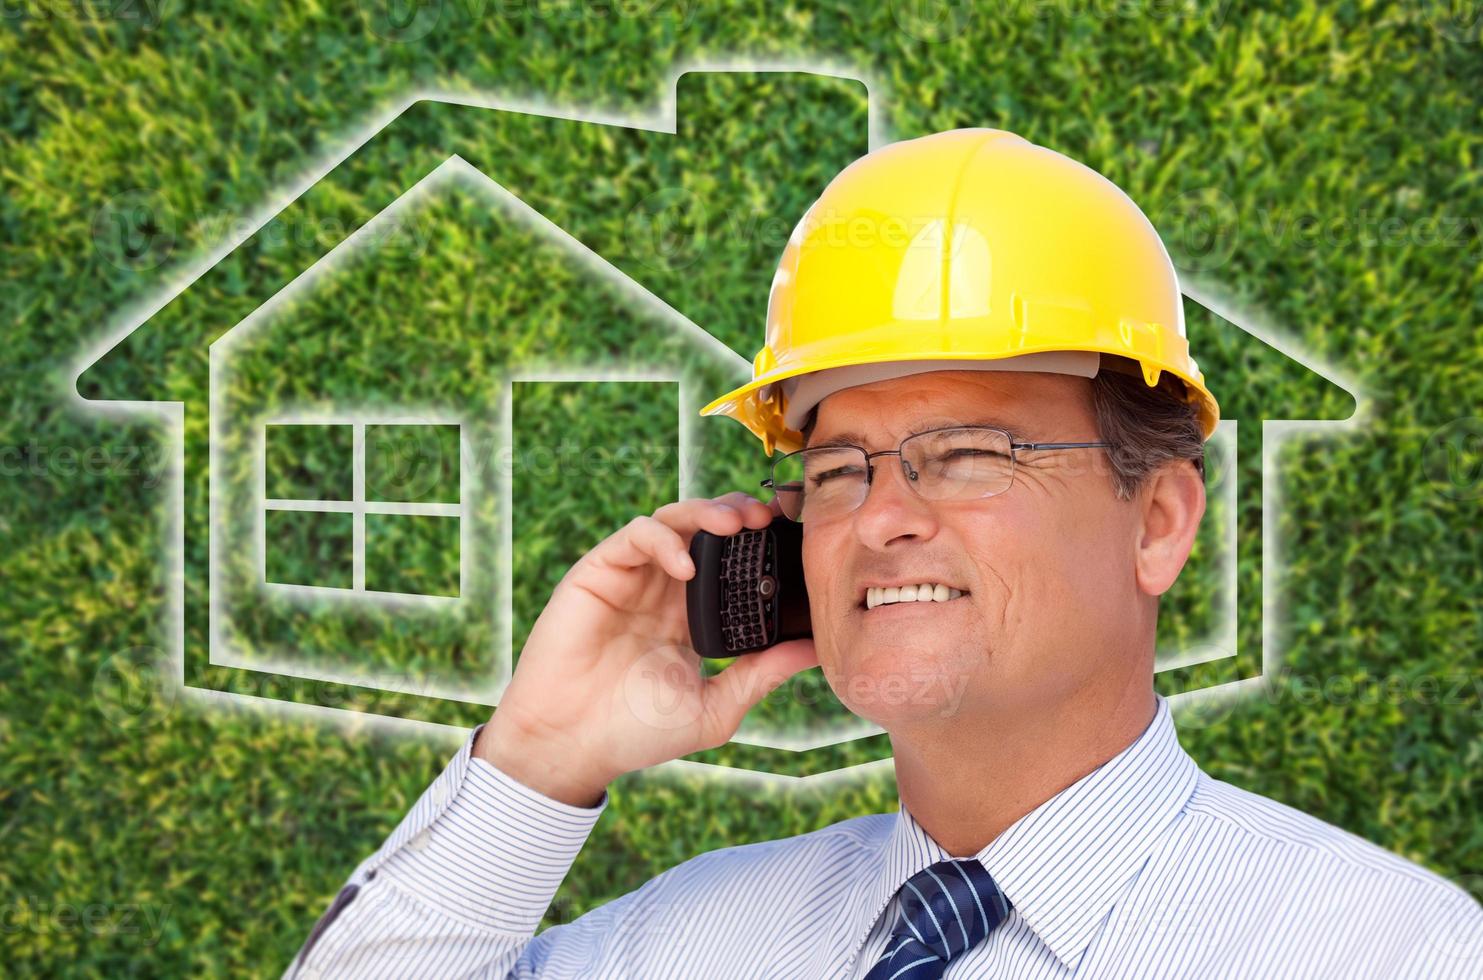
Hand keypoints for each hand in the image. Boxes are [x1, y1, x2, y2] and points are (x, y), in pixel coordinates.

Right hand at [474, 492, 817, 806]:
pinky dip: (663, 540)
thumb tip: (816, 651)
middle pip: (704, 529)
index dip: (759, 544)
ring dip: (705, 513)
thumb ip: (761, 675)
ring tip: (734, 525)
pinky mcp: (597, 573)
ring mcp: (631, 578)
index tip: (791, 539)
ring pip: (672, 520)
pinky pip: (634, 536)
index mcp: (691, 616)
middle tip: (767, 518)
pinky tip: (685, 565)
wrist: (572, 745)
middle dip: (738, 514)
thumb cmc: (636, 734)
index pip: (731, 563)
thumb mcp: (714, 707)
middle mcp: (663, 590)